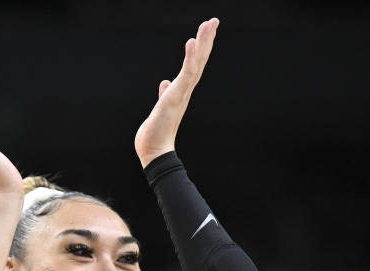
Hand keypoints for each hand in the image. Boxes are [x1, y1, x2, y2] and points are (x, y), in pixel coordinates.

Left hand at [134, 18, 218, 167]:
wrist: (155, 151)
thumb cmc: (156, 133)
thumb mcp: (160, 107)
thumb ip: (164, 94)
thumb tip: (164, 83)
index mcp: (181, 91)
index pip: (193, 65)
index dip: (200, 48)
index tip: (206, 30)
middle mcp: (185, 90)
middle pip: (199, 60)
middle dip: (206, 40)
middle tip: (214, 20)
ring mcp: (182, 92)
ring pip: (196, 63)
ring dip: (202, 43)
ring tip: (208, 24)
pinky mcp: (176, 96)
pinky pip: (186, 73)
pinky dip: (190, 57)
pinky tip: (192, 42)